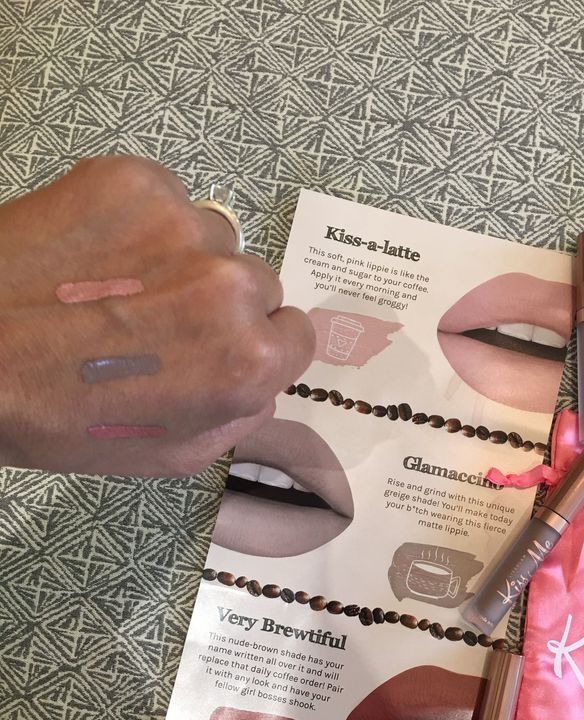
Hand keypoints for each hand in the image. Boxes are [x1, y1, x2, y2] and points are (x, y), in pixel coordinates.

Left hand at [0, 155, 314, 476]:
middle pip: (259, 284)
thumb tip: (263, 380)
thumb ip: (243, 415)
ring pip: (212, 239)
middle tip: (158, 325)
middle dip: (221, 304)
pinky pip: (168, 199)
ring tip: (118, 288)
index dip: (259, 345)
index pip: (299, 333)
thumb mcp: (175, 455)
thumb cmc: (65, 417)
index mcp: (248, 359)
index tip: (219, 348)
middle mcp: (230, 285)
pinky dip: (140, 222)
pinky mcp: (135, 181)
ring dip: (181, 260)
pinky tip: (97, 253)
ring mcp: (183, 223)